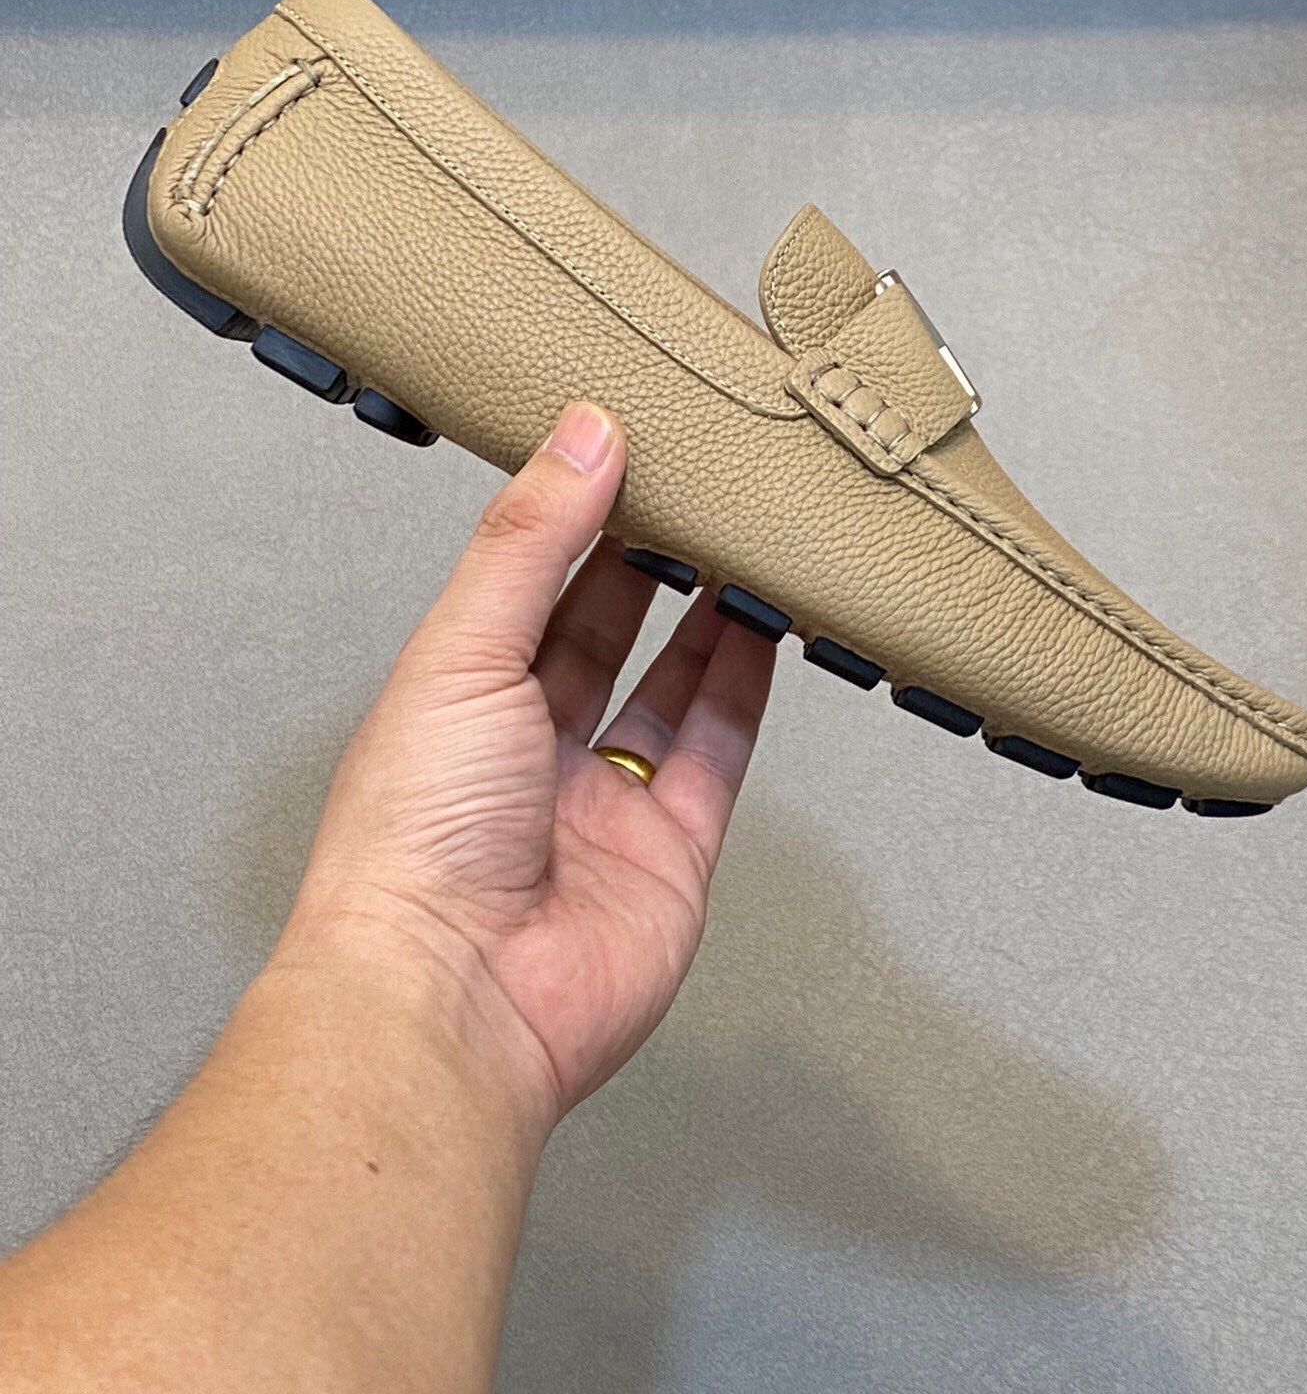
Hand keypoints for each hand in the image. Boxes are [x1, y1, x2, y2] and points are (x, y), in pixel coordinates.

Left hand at [283, 402, 774, 1128]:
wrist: (455, 999)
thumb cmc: (414, 840)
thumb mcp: (462, 651)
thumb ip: (530, 543)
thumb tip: (581, 434)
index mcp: (456, 701)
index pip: (525, 587)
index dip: (573, 521)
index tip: (624, 449)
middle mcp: (525, 752)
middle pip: (601, 634)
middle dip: (647, 563)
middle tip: (698, 489)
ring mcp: (601, 804)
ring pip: (668, 689)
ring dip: (707, 618)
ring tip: (744, 543)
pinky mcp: (669, 853)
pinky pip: (716, 754)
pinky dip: (745, 690)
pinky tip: (766, 628)